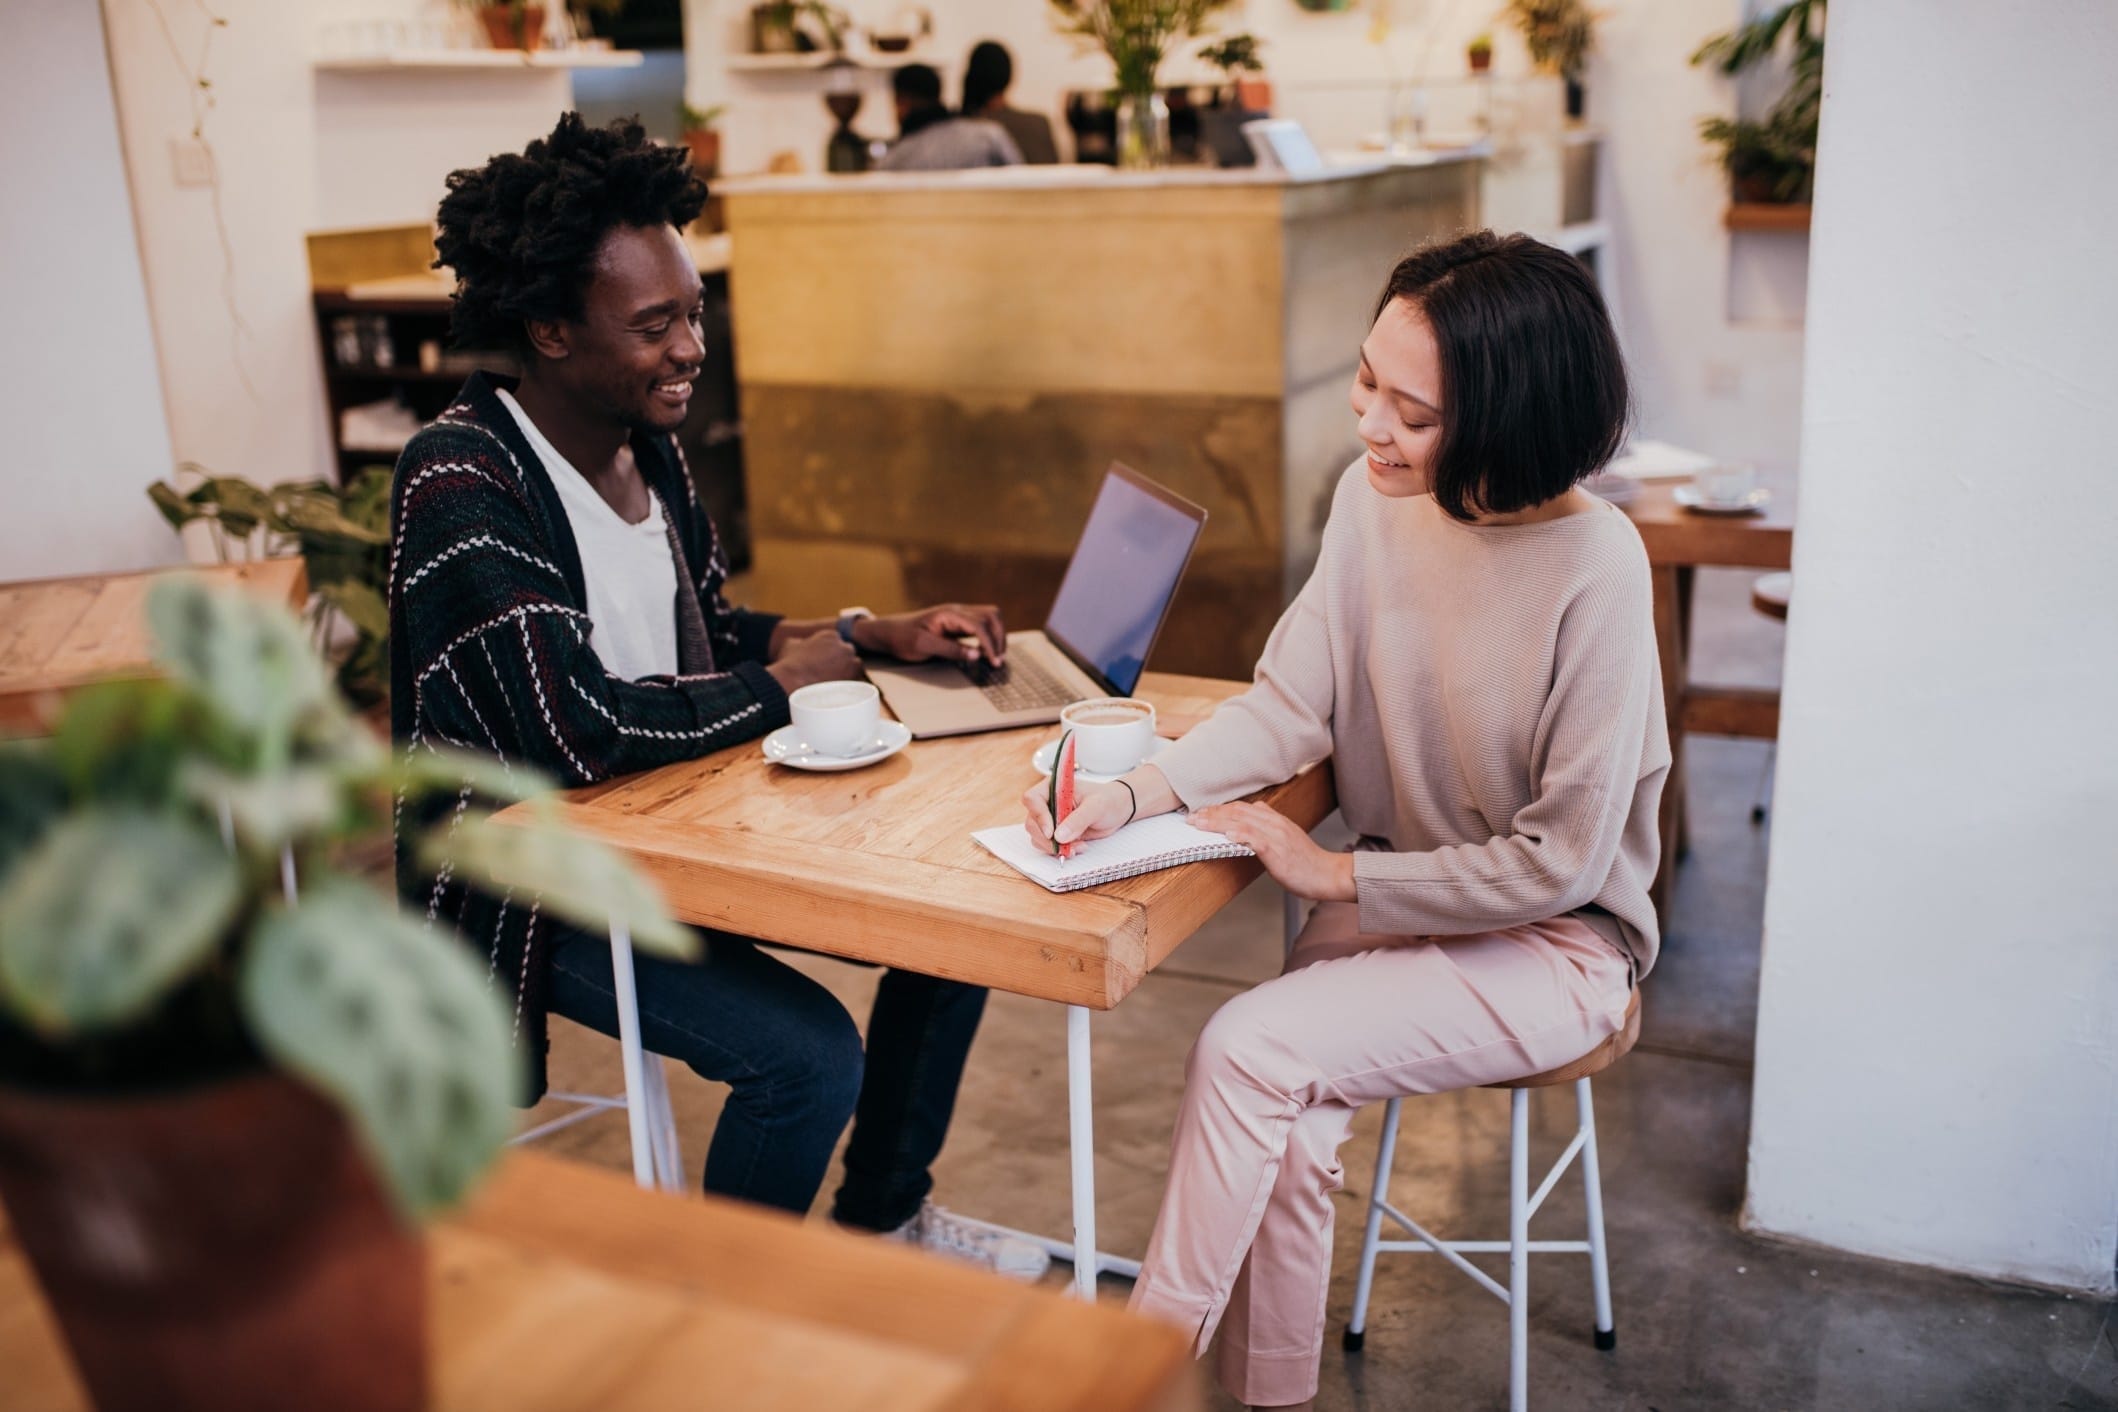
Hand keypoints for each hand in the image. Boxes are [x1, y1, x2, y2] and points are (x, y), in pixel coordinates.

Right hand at [766, 630, 861, 692]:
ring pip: (853, 667)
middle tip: (828, 673)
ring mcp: (851, 663)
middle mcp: (844, 646)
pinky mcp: (854, 680)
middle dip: (840, 662)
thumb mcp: (791, 646)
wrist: (793, 683)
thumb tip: (801, 645)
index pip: (836, 643)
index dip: (830, 654)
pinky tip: (836, 691)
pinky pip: (856, 681)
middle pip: (847, 654)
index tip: (823, 663)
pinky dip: (848, 685)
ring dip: (847, 673)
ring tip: (832, 684)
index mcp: (830, 636)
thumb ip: (801, 643)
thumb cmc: (790, 665)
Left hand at [858, 604, 1005, 665]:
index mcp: (949, 613)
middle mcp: (957, 610)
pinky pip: (981, 624)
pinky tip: (988, 651)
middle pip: (991, 616)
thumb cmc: (901, 638)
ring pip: (989, 617)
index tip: (994, 662)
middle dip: (999, 637)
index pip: (980, 625)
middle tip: (998, 660)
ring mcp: (958, 615)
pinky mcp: (957, 622)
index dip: (990, 644)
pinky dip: (989, 635)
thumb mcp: (922, 646)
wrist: (887, 631)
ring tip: (997, 656)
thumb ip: (950, 650)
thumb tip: (976, 654)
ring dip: (997, 635)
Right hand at [1022, 779, 1134, 855]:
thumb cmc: (1107, 800)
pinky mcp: (1056, 833)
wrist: (1117, 810)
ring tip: (1079, 846)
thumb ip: (1078, 820)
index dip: (1039, 816)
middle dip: (1048, 839)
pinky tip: (1078, 847)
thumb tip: (1058, 836)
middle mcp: (1047, 803)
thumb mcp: (1096, 807)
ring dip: (1055, 847)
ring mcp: (1050, 819)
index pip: (1032, 799)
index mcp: (1053, 787)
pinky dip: (1060, 851)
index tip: (1051, 832)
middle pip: (1032, 823)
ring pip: (1038, 837)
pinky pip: (1048, 846)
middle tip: (1066, 846)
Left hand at [1190, 802, 1355, 902]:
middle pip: (1238, 812)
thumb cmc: (1306, 861)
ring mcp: (1276, 836)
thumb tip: (1252, 817)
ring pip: (1242, 823)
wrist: (1328, 874)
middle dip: (1212, 813)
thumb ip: (1270, 827)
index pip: (1242, 808)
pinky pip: (1257, 840)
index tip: (1201, 812)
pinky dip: (1241, 836)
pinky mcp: (1278, 852)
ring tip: (1199, 823)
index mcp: (1275, 820)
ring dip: (1217, 822)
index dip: (1220, 809)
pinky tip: (1228, 836)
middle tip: (1191, 817)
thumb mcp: (1287, 838)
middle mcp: (1274, 824)